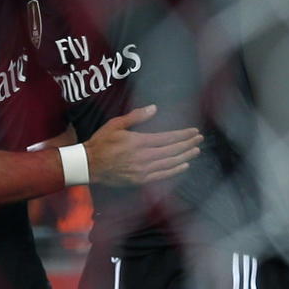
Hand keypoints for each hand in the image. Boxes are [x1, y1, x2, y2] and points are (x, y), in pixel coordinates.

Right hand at [84, 105, 202, 184]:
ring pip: (169, 163)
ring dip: (185, 156)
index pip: (167, 138)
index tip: (194, 131)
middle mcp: (143, 156)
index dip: (183, 135)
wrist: (89, 164)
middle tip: (199, 139)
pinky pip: (162, 175)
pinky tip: (183, 165)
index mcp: (138, 141)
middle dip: (188, 144)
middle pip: (172, 150)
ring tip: (195, 151)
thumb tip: (154, 108)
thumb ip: (136, 117)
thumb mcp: (115, 124)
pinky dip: (174, 170)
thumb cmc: (101, 142)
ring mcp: (142, 170)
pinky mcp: (140, 180)